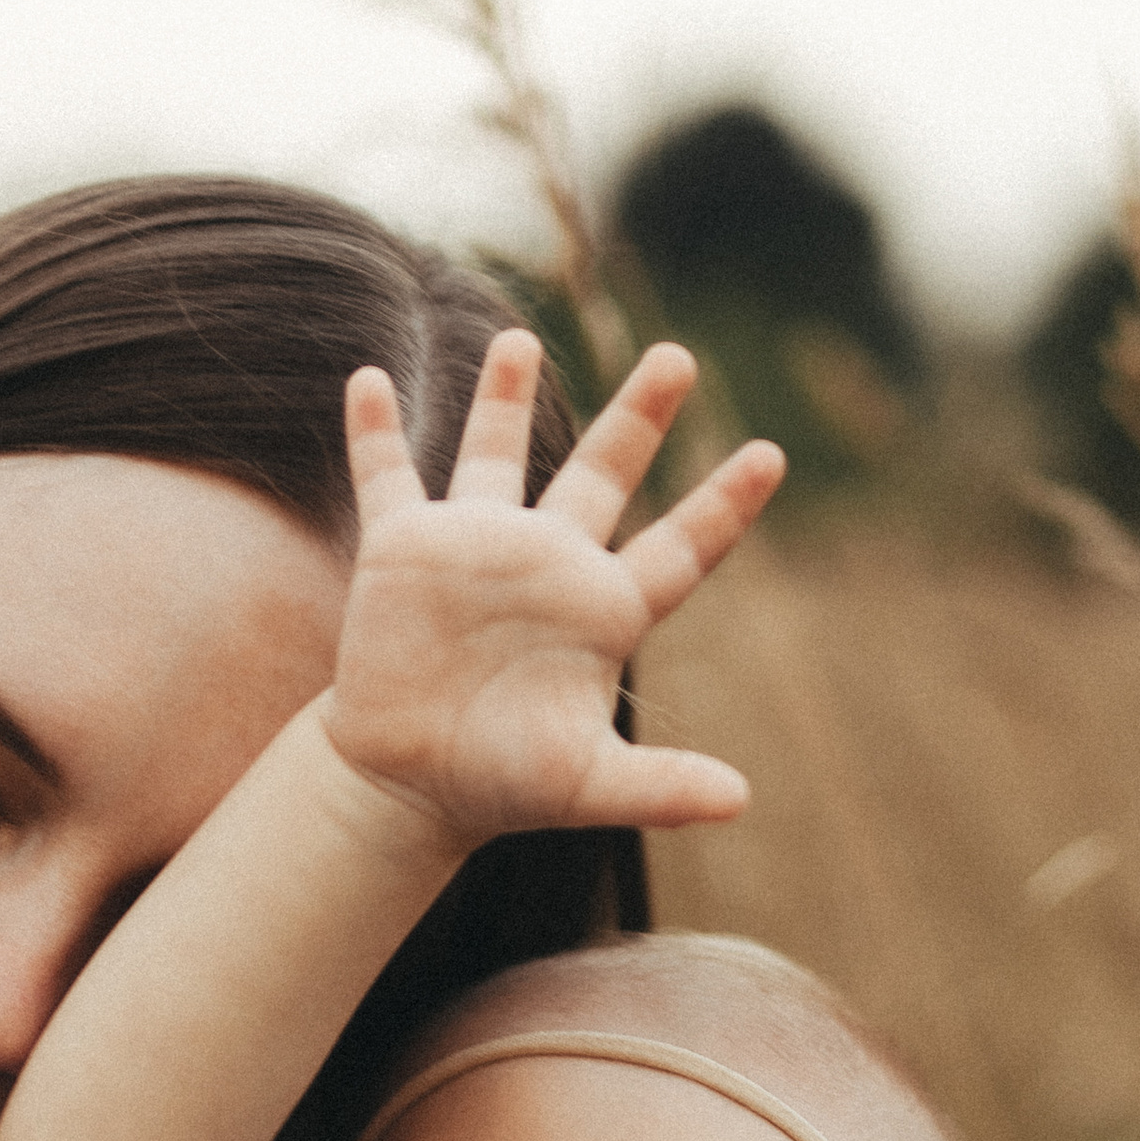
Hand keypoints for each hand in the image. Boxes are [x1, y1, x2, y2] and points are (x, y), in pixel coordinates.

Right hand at [325, 332, 782, 846]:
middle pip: (604, 473)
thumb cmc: (501, 784)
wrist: (407, 783)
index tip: (771, 455)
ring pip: (495, 452)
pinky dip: (375, 432)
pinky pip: (388, 477)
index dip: (723, 506)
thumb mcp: (585, 786)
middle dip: (639, 416)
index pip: (678, 547)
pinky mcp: (404, 552)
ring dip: (504, 396)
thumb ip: (659, 787)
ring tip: (519, 340)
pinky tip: (368, 379)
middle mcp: (547, 563)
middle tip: (678, 358)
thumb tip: (741, 800)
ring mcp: (475, 548)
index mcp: (602, 609)